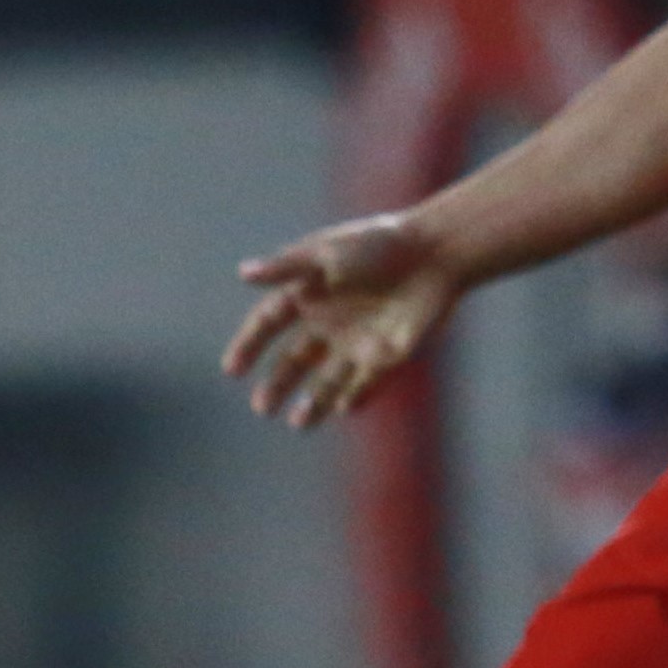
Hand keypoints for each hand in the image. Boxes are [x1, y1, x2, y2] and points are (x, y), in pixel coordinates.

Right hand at [225, 212, 462, 426]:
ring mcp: (356, 341)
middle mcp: (328, 321)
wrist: (435, 254)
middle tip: (261, 408)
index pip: (267, 323)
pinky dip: (354, 398)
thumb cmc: (379, 244)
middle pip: (293, 360)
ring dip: (312, 404)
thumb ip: (286, 267)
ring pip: (326, 382)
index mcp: (308, 292)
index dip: (248, 345)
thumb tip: (243, 273)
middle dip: (277, 385)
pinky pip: (365, 385)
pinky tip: (342, 408)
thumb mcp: (327, 252)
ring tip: (297, 423)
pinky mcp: (387, 356)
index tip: (232, 370)